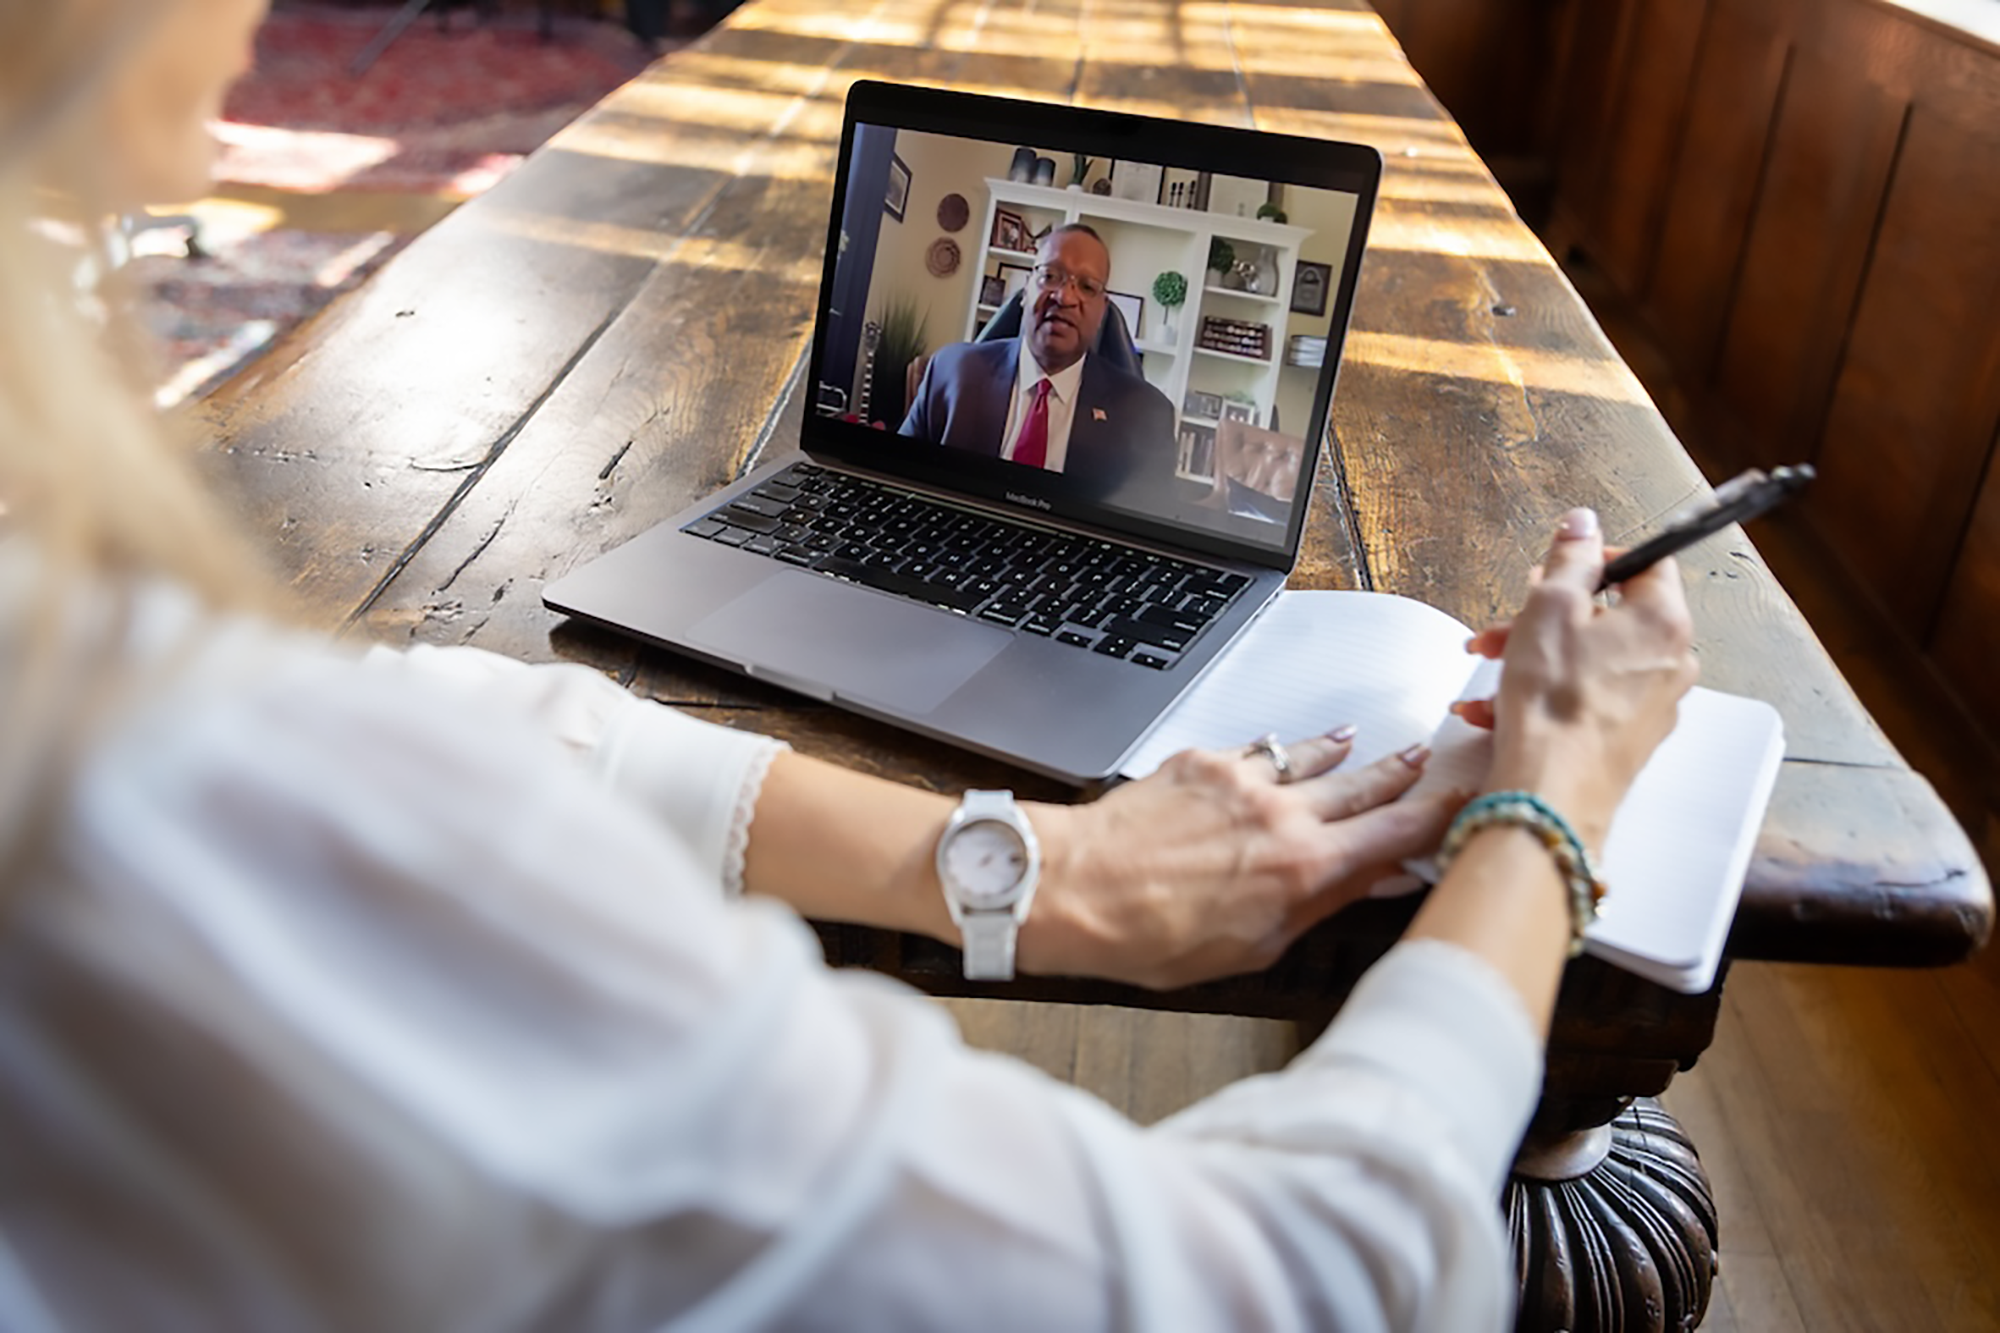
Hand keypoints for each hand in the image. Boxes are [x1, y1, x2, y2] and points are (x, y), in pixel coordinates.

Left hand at [1018, 732, 1463, 988]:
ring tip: (1361, 746)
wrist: (1073, 887)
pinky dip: (1280, 752)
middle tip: (1428, 758)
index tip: (1466, 803)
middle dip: (1403, 773)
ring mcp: (1243, 780)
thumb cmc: (1150, 935)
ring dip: (1343, 755)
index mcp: (1307, 867)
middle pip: (1365, 785)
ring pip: (1313, 758)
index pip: (1398, 832)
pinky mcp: (1202, 761)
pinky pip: (1258, 750)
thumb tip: (1373, 881)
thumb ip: (1321, 904)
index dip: (1441, 816)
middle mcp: (1284, 813)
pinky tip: (1284, 750)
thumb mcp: (1254, 947)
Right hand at [1475, 507, 1698, 847]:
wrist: (1549, 793)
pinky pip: (1583, 700)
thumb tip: (1583, 523)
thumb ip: (1570, 558)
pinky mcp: (1627, 739)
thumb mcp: (1550, 608)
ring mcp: (1652, 706)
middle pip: (1608, 615)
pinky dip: (1542, 695)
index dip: (1594, 559)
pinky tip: (1493, 709)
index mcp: (1663, 620)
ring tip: (1485, 672)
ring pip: (1589, 660)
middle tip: (1504, 625)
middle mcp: (1671, 662)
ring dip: (1534, 657)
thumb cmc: (1553, 704)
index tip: (1556, 568)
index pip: (1644, 563)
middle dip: (1545, 615)